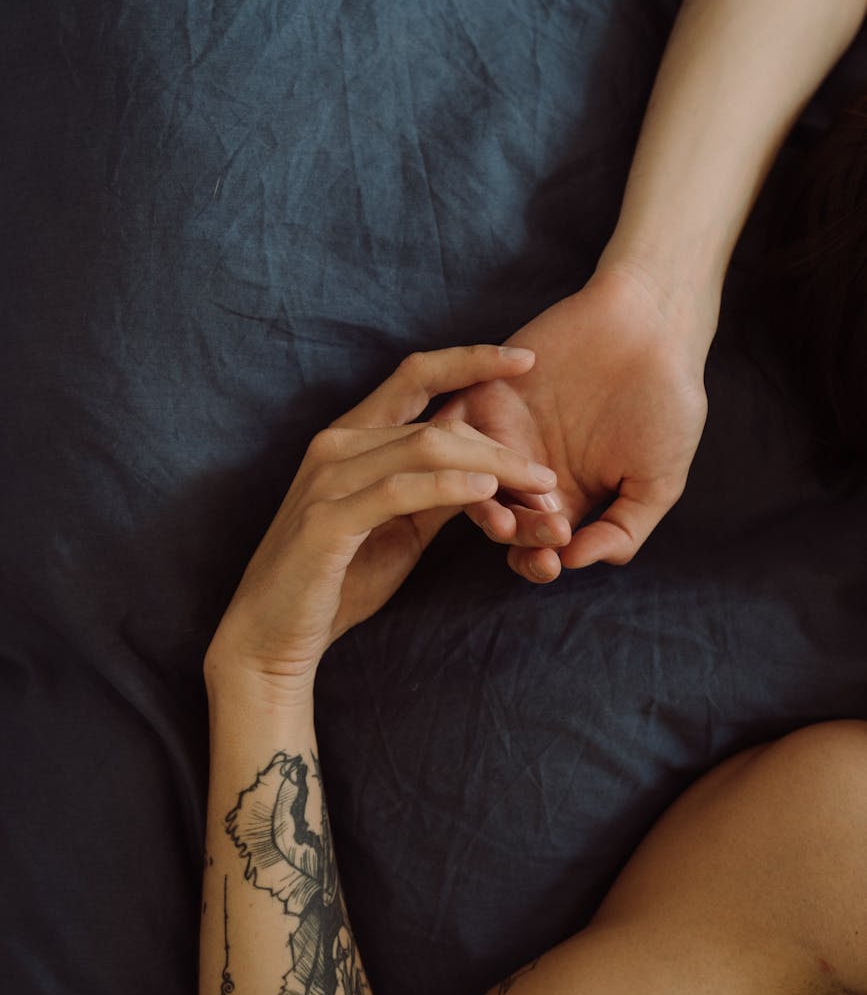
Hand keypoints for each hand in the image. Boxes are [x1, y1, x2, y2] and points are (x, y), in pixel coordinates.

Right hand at [205, 345, 558, 692]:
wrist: (272, 636)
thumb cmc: (337, 581)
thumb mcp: (399, 528)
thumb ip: (436, 491)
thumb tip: (489, 467)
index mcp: (349, 438)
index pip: (413, 376)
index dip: (469, 359)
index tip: (524, 359)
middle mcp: (334, 446)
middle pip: (434, 422)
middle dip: (500, 445)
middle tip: (548, 476)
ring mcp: (326, 479)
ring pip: (424, 448)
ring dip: (490, 465)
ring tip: (536, 486)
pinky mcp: (326, 520)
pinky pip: (399, 490)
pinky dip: (448, 486)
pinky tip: (487, 491)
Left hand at [433, 266, 712, 581]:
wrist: (650, 325)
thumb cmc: (664, 401)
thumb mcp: (658, 480)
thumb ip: (623, 529)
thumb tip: (575, 563)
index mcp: (562, 498)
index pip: (531, 547)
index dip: (535, 562)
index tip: (552, 561)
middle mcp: (524, 471)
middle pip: (497, 521)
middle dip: (513, 535)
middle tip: (538, 529)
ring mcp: (501, 433)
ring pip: (466, 481)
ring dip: (481, 502)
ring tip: (505, 509)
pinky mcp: (481, 392)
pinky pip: (449, 428)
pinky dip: (461, 446)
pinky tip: (497, 455)